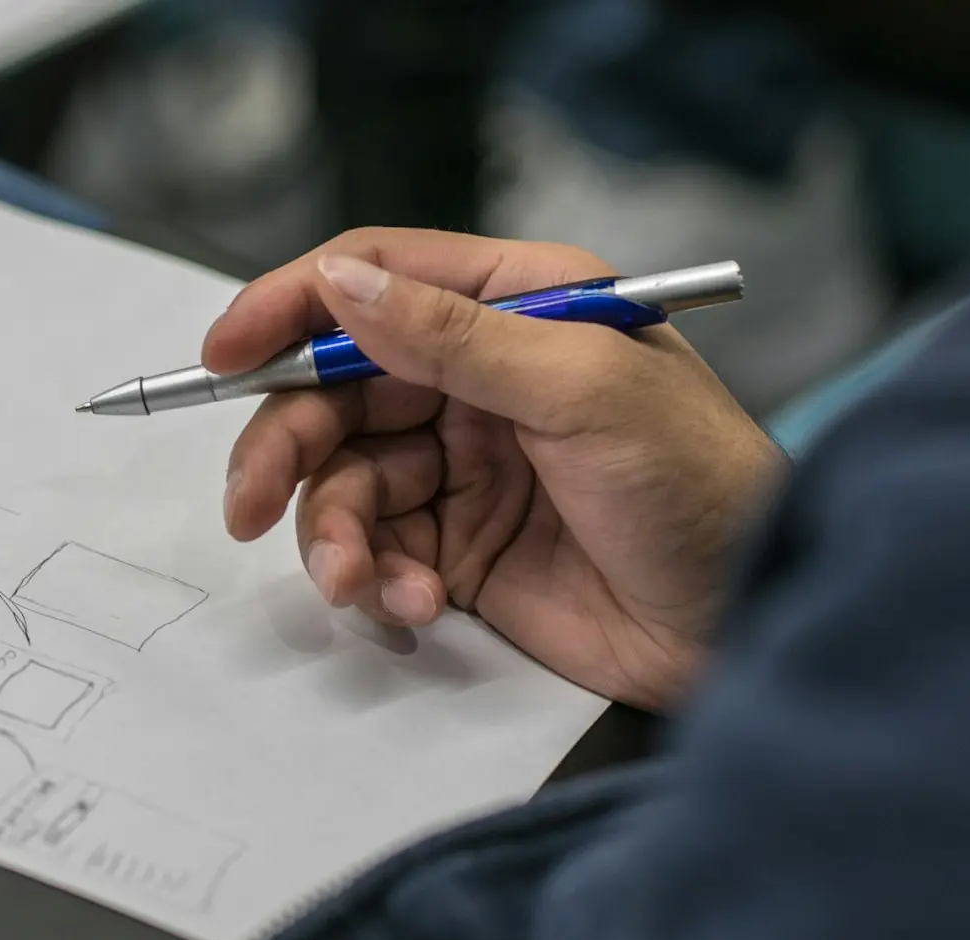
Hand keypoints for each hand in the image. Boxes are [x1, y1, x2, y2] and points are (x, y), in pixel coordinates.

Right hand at [208, 230, 786, 710]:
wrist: (746, 627)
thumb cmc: (697, 484)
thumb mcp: (579, 390)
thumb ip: (452, 338)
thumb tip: (338, 284)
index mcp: (515, 305)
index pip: (375, 282)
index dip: (289, 309)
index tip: (223, 353)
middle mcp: (479, 379)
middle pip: (334, 393)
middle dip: (287, 449)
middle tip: (250, 505)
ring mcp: (463, 468)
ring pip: (343, 483)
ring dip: (333, 536)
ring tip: (360, 583)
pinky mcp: (457, 551)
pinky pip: (377, 553)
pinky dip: (379, 582)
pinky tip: (419, 607)